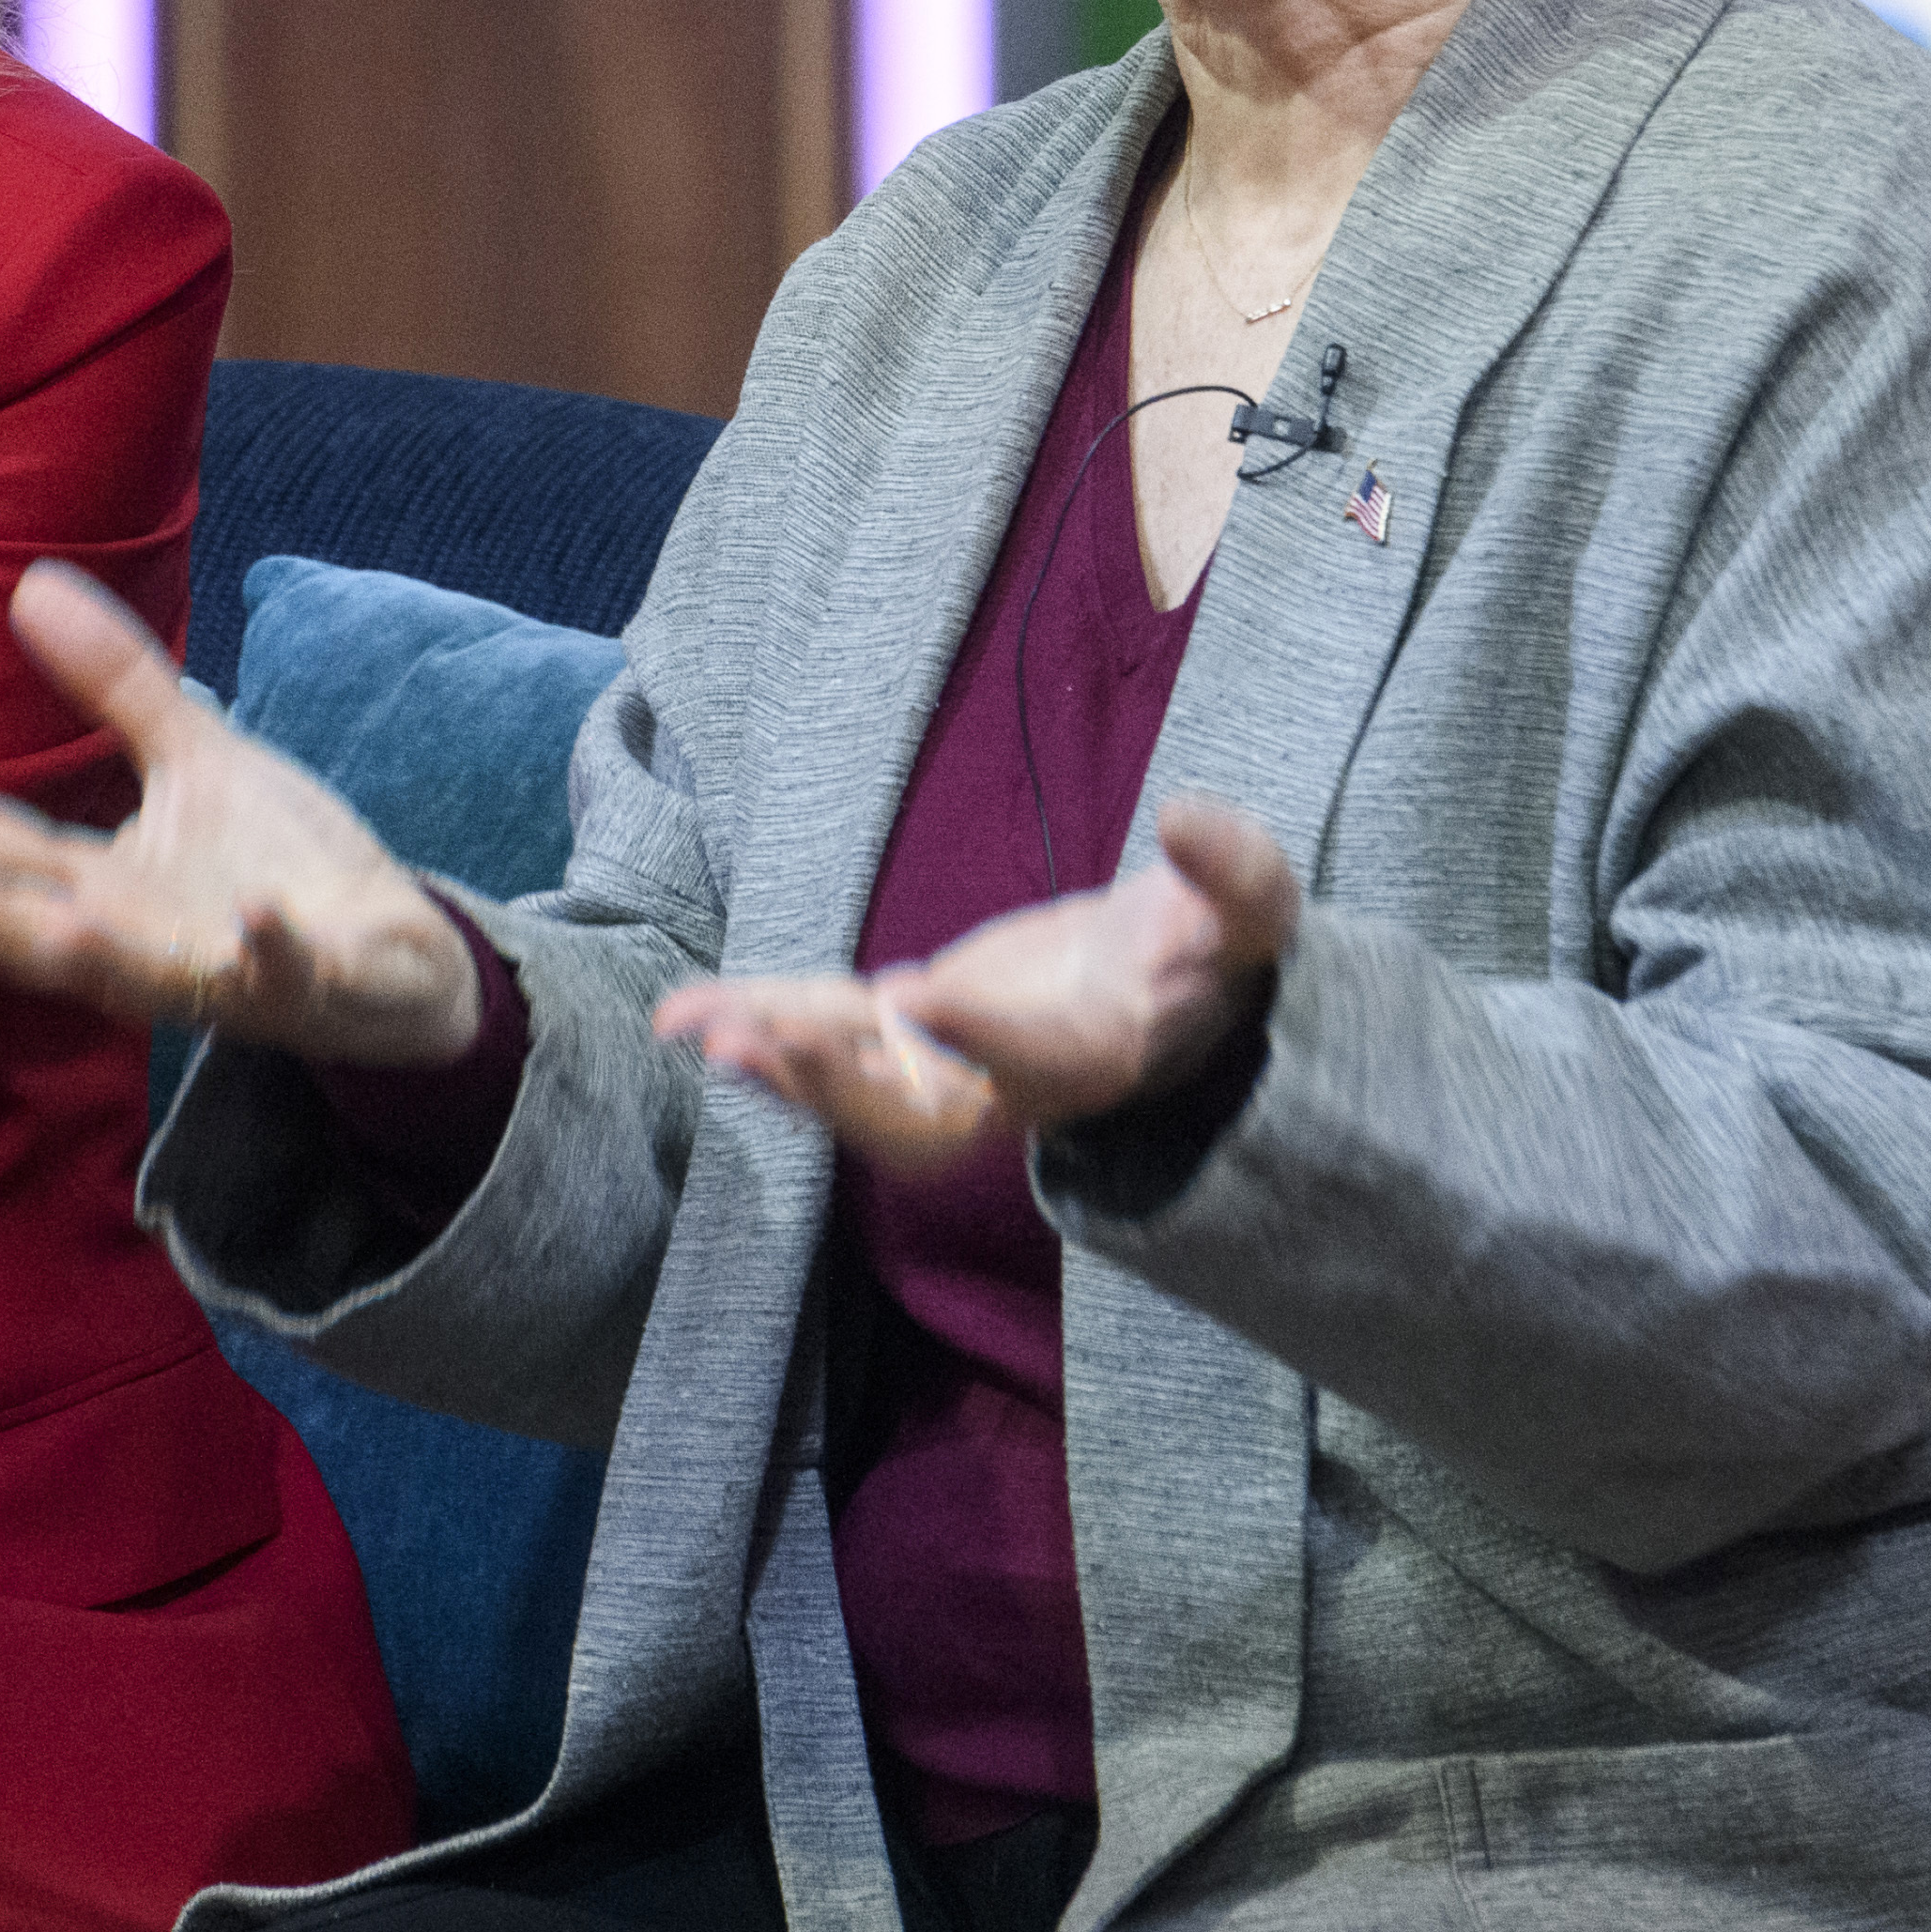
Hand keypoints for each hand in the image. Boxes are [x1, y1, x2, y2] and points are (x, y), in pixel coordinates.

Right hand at [0, 560, 485, 1069]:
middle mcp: (151, 943)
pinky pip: (290, 971)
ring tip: (60, 922)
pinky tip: (257, 918)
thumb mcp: (194, 759)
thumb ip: (116, 685)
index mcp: (114, 888)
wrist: (403, 958)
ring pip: (148, 975)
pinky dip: (271, 947)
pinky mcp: (318, 983)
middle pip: (41, 928)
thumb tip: (30, 584)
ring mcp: (229, 973)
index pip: (5, 856)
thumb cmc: (276, 863)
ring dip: (101, 952)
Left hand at [655, 795, 1298, 1170]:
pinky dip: (759, 1024)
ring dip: (777, 1066)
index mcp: (1099, 1056)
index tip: (919, 996)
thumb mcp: (1250, 910)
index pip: (1038, 1060)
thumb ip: (1233, 872)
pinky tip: (681, 1013)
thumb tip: (1186, 813)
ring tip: (694, 1031)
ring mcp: (951, 1069)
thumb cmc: (1215, 949)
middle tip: (761, 1048)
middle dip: (838, 1089)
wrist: (1173, 997)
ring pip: (855, 1090)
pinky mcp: (908, 1036)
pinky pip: (825, 1040)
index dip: (980, 1038)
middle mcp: (1012, 1086)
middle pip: (919, 1118)